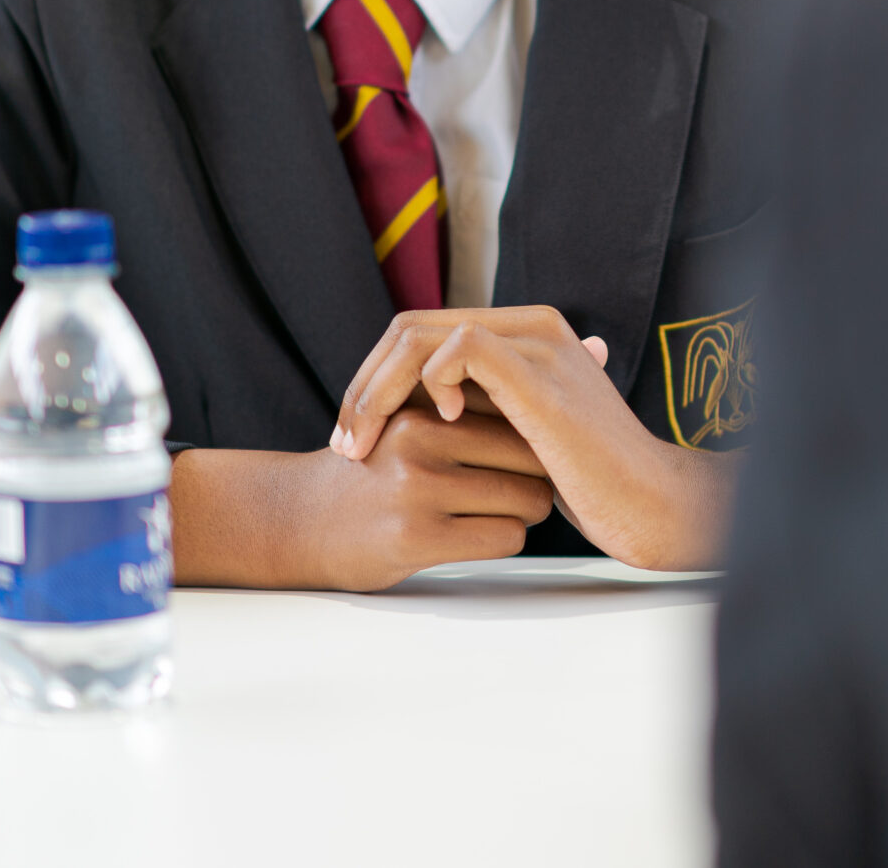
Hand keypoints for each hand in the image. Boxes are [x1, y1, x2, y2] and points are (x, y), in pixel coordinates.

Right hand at [168, 410, 552, 592]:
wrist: (302, 521)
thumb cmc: (376, 464)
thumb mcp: (411, 411)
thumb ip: (475, 391)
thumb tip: (584, 350)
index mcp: (422, 402)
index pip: (518, 407)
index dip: (534, 431)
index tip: (523, 447)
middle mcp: (420, 437)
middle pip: (532, 453)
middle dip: (538, 472)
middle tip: (518, 484)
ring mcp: (417, 487)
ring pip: (528, 497)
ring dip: (524, 510)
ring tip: (496, 508)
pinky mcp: (416, 537)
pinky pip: (506, 536)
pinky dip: (504, 538)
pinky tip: (477, 534)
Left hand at [330, 306, 736, 571]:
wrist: (646, 502)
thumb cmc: (589, 480)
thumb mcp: (525, 433)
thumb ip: (484, 407)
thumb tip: (420, 409)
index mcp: (523, 333)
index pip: (420, 332)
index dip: (375, 379)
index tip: (353, 436)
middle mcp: (529, 325)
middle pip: (410, 327)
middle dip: (363, 385)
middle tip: (345, 444)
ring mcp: (537, 344)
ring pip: (423, 333)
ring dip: (377, 389)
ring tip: (365, 443)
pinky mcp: (539, 374)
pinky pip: (461, 347)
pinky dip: (430, 380)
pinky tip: (435, 424)